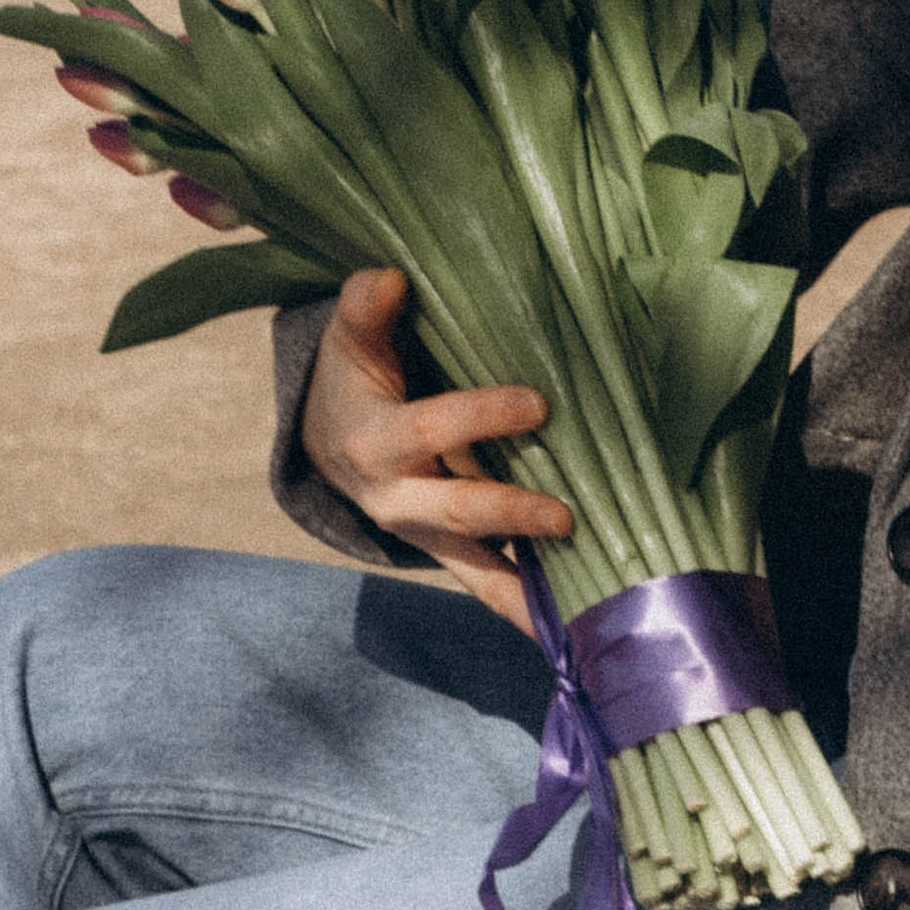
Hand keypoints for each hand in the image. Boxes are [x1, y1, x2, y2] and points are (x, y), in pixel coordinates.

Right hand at [299, 266, 569, 633]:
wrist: (329, 438)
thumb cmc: (354, 375)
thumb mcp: (351, 339)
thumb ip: (365, 308)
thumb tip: (388, 279)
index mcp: (373, 442)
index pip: (432, 430)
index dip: (481, 417)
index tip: (538, 403)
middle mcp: (396, 499)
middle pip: (455, 511)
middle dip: (509, 513)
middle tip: (566, 515)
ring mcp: (424, 534)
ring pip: (475, 567)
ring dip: (524, 587)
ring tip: (579, 606)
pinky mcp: (450, 553)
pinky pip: (488, 586)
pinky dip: (526, 610)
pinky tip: (574, 630)